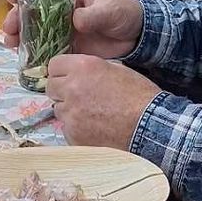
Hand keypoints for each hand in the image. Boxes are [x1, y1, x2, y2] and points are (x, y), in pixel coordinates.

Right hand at [3, 0, 143, 58]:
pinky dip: (36, 53)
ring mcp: (63, 28)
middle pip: (33, 10)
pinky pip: (48, 49)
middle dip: (17, 18)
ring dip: (22, 36)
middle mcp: (61, 9)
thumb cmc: (122, 12)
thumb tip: (76, 21)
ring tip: (12, 45)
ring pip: (36, 30)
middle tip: (9, 31)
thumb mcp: (109, 9)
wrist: (137, 35)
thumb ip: (93, 14)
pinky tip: (26, 60)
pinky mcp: (68, 45)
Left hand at [45, 54, 160, 150]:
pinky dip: (76, 128)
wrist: (150, 125)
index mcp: (82, 67)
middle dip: (62, 91)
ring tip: (91, 114)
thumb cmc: (137, 94)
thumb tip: (73, 73)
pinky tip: (94, 128)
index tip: (69, 77)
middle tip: (80, 96)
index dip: (62, 71)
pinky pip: (66, 128)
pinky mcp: (74, 134)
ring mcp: (71, 113)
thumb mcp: (114, 68)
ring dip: (69, 110)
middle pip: (51, 87)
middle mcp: (71, 88)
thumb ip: (89, 68)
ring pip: (58, 109)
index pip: (53, 65)